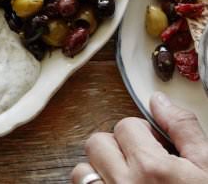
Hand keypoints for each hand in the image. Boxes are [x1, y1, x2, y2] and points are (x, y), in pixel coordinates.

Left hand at [71, 92, 207, 183]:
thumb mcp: (207, 167)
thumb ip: (183, 128)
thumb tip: (159, 100)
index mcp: (151, 169)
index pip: (125, 126)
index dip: (142, 135)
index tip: (155, 150)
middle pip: (97, 143)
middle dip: (117, 149)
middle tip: (139, 166)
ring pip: (82, 171)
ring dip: (100, 173)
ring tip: (126, 183)